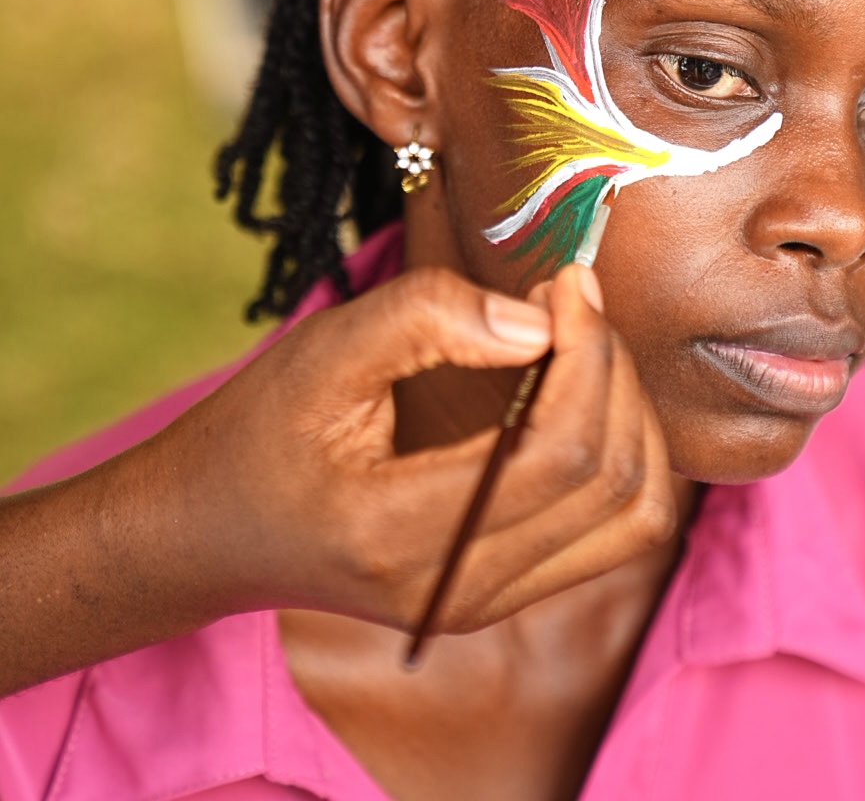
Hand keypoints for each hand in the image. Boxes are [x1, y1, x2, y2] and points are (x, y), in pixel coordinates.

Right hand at [158, 264, 675, 633]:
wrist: (206, 534)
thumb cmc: (256, 432)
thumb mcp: (322, 350)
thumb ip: (427, 319)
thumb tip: (542, 323)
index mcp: (400, 534)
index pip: (559, 455)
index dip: (588, 355)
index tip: (565, 283)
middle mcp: (458, 591)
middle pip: (612, 484)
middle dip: (612, 372)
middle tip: (571, 301)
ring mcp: (486, 605)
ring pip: (635, 519)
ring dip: (631, 417)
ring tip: (582, 345)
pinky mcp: (501, 597)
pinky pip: (612, 534)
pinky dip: (622, 456)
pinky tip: (580, 396)